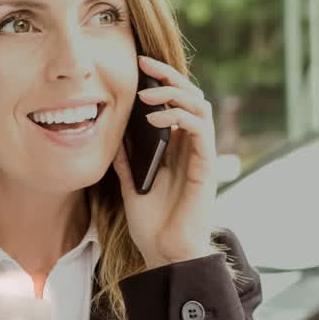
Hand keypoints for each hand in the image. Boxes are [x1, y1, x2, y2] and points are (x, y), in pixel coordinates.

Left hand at [114, 55, 224, 268]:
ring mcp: (201, 157)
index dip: (162, 80)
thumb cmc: (152, 225)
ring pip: (200, 107)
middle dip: (170, 76)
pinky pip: (200, 132)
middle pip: (192, 97)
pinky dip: (179, 118)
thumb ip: (126, 161)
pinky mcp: (206, 169)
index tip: (139, 64)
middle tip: (145, 64)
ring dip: (174, 94)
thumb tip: (112, 135)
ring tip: (146, 95)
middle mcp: (192, 148)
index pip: (175, 103)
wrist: (164, 255)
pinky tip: (156, 120)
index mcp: (177, 149)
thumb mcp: (130, 185)